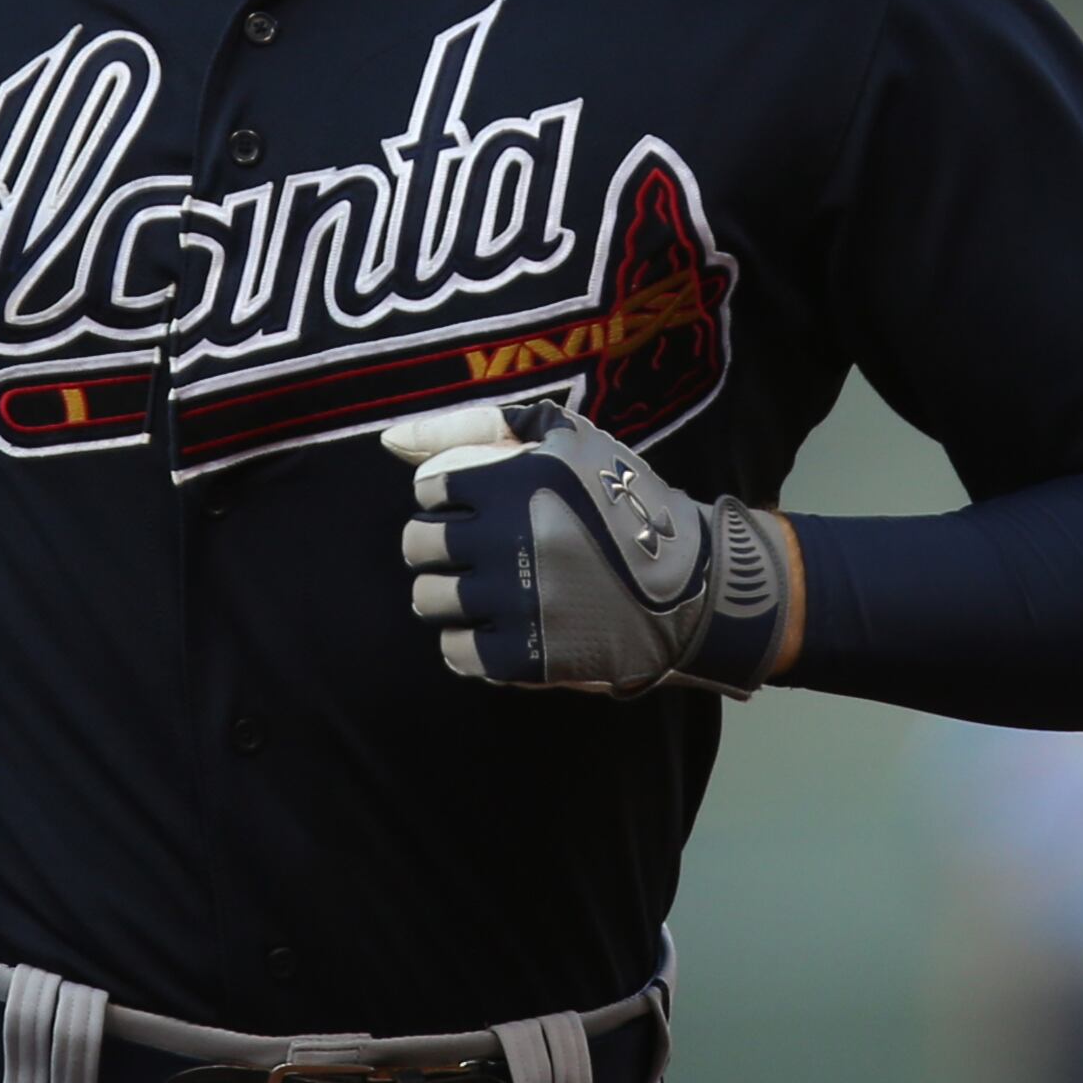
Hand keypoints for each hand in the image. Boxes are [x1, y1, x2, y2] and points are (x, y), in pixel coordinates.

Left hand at [384, 400, 793, 697]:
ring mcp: (513, 602)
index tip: (486, 508)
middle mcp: (507, 540)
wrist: (691, 585)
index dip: (452, 498)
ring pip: (429, 599)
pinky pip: (455, 651)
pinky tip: (498, 625)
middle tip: (478, 551)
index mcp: (513, 481)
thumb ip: (472, 425)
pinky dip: (466, 641)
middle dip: (439, 545)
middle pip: (417, 545)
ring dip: (449, 593)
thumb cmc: (622, 499)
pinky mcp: (524, 656)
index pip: (429, 490)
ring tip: (487, 589)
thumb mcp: (561, 436)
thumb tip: (390, 442)